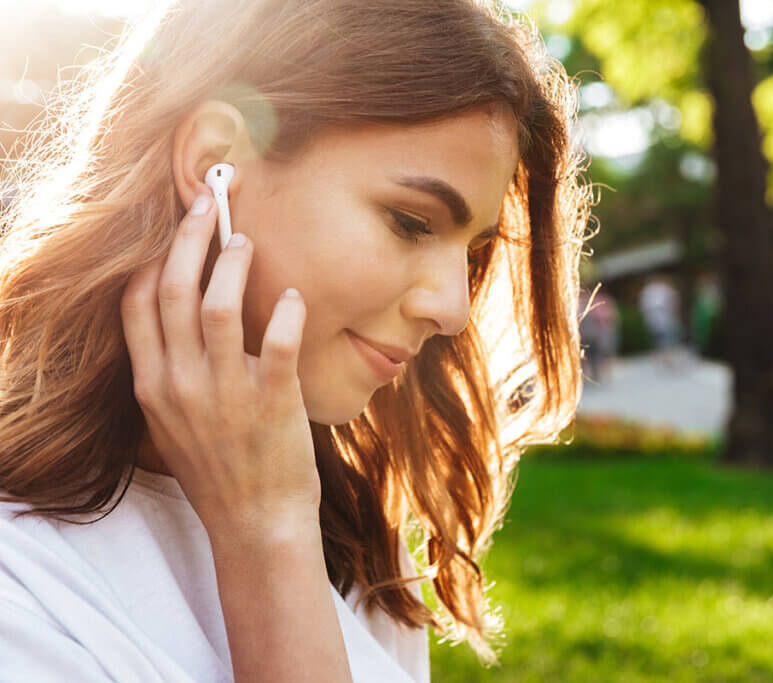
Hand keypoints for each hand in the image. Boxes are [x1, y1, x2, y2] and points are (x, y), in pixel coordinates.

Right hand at [120, 190, 320, 536]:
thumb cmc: (219, 470)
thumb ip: (171, 372)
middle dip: (189, 238)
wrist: (255, 524)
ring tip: (246, 241)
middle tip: (209, 205)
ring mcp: (226, 392)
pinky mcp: (272, 401)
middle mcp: (181, 383)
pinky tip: (296, 298)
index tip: (170, 230)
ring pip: (219, 306)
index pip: (135, 305)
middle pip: (172, 290)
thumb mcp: (174, 423)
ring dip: (233, 263)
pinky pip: (280, 342)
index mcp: (153, 385)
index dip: (151, 258)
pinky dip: (288, 313)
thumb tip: (182, 317)